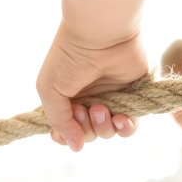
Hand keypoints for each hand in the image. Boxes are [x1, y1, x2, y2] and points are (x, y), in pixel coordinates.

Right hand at [36, 25, 144, 150]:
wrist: (100, 35)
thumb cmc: (69, 57)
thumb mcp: (50, 89)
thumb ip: (59, 121)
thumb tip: (76, 147)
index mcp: (66, 99)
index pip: (63, 131)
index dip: (65, 135)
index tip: (65, 126)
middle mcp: (87, 102)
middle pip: (87, 135)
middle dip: (85, 128)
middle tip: (85, 108)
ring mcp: (110, 101)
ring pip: (107, 132)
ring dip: (103, 127)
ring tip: (101, 108)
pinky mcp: (131, 99)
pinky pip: (130, 126)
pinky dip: (125, 128)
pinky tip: (120, 119)